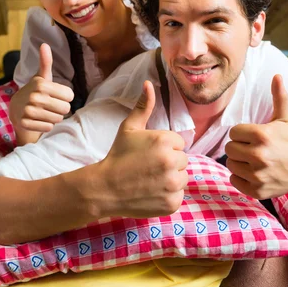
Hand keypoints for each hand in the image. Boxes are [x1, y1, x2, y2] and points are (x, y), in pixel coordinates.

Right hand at [9, 44, 73, 144]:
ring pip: (57, 119)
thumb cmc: (35, 91)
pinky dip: (46, 125)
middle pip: (66, 109)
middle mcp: (35, 97)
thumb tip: (45, 44)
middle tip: (51, 105)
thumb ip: (46, 61)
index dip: (66, 97)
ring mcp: (29, 111)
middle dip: (61, 108)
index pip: (70, 96)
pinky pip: (48, 127)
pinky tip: (39, 119)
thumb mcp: (42, 76)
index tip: (57, 95)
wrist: (15, 108)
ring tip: (45, 112)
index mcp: (42, 84)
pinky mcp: (25, 124)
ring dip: (54, 117)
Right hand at [98, 80, 188, 217]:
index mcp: (165, 140)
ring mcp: (173, 184)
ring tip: (150, 179)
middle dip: (169, 163)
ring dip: (171, 179)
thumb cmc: (118, 155)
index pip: (178, 143)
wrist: (105, 188)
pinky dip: (168, 195)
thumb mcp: (129, 127)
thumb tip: (149, 83)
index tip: (148, 154)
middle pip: (182, 160)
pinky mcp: (172, 203)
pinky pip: (179, 195)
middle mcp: (172, 161)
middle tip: (148, 167)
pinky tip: (151, 192)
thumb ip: (144, 106)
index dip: (164, 148)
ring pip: (182, 178)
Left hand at [225, 74, 287, 198]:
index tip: (254, 137)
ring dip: (239, 162)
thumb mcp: (284, 119)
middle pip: (229, 148)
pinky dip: (240, 177)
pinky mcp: (257, 191)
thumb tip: (277, 75)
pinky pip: (234, 180)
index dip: (242, 134)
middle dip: (239, 147)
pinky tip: (253, 172)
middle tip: (253, 149)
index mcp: (262, 135)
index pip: (233, 132)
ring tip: (254, 160)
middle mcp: (259, 155)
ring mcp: (258, 175)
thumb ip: (278, 97)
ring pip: (231, 164)